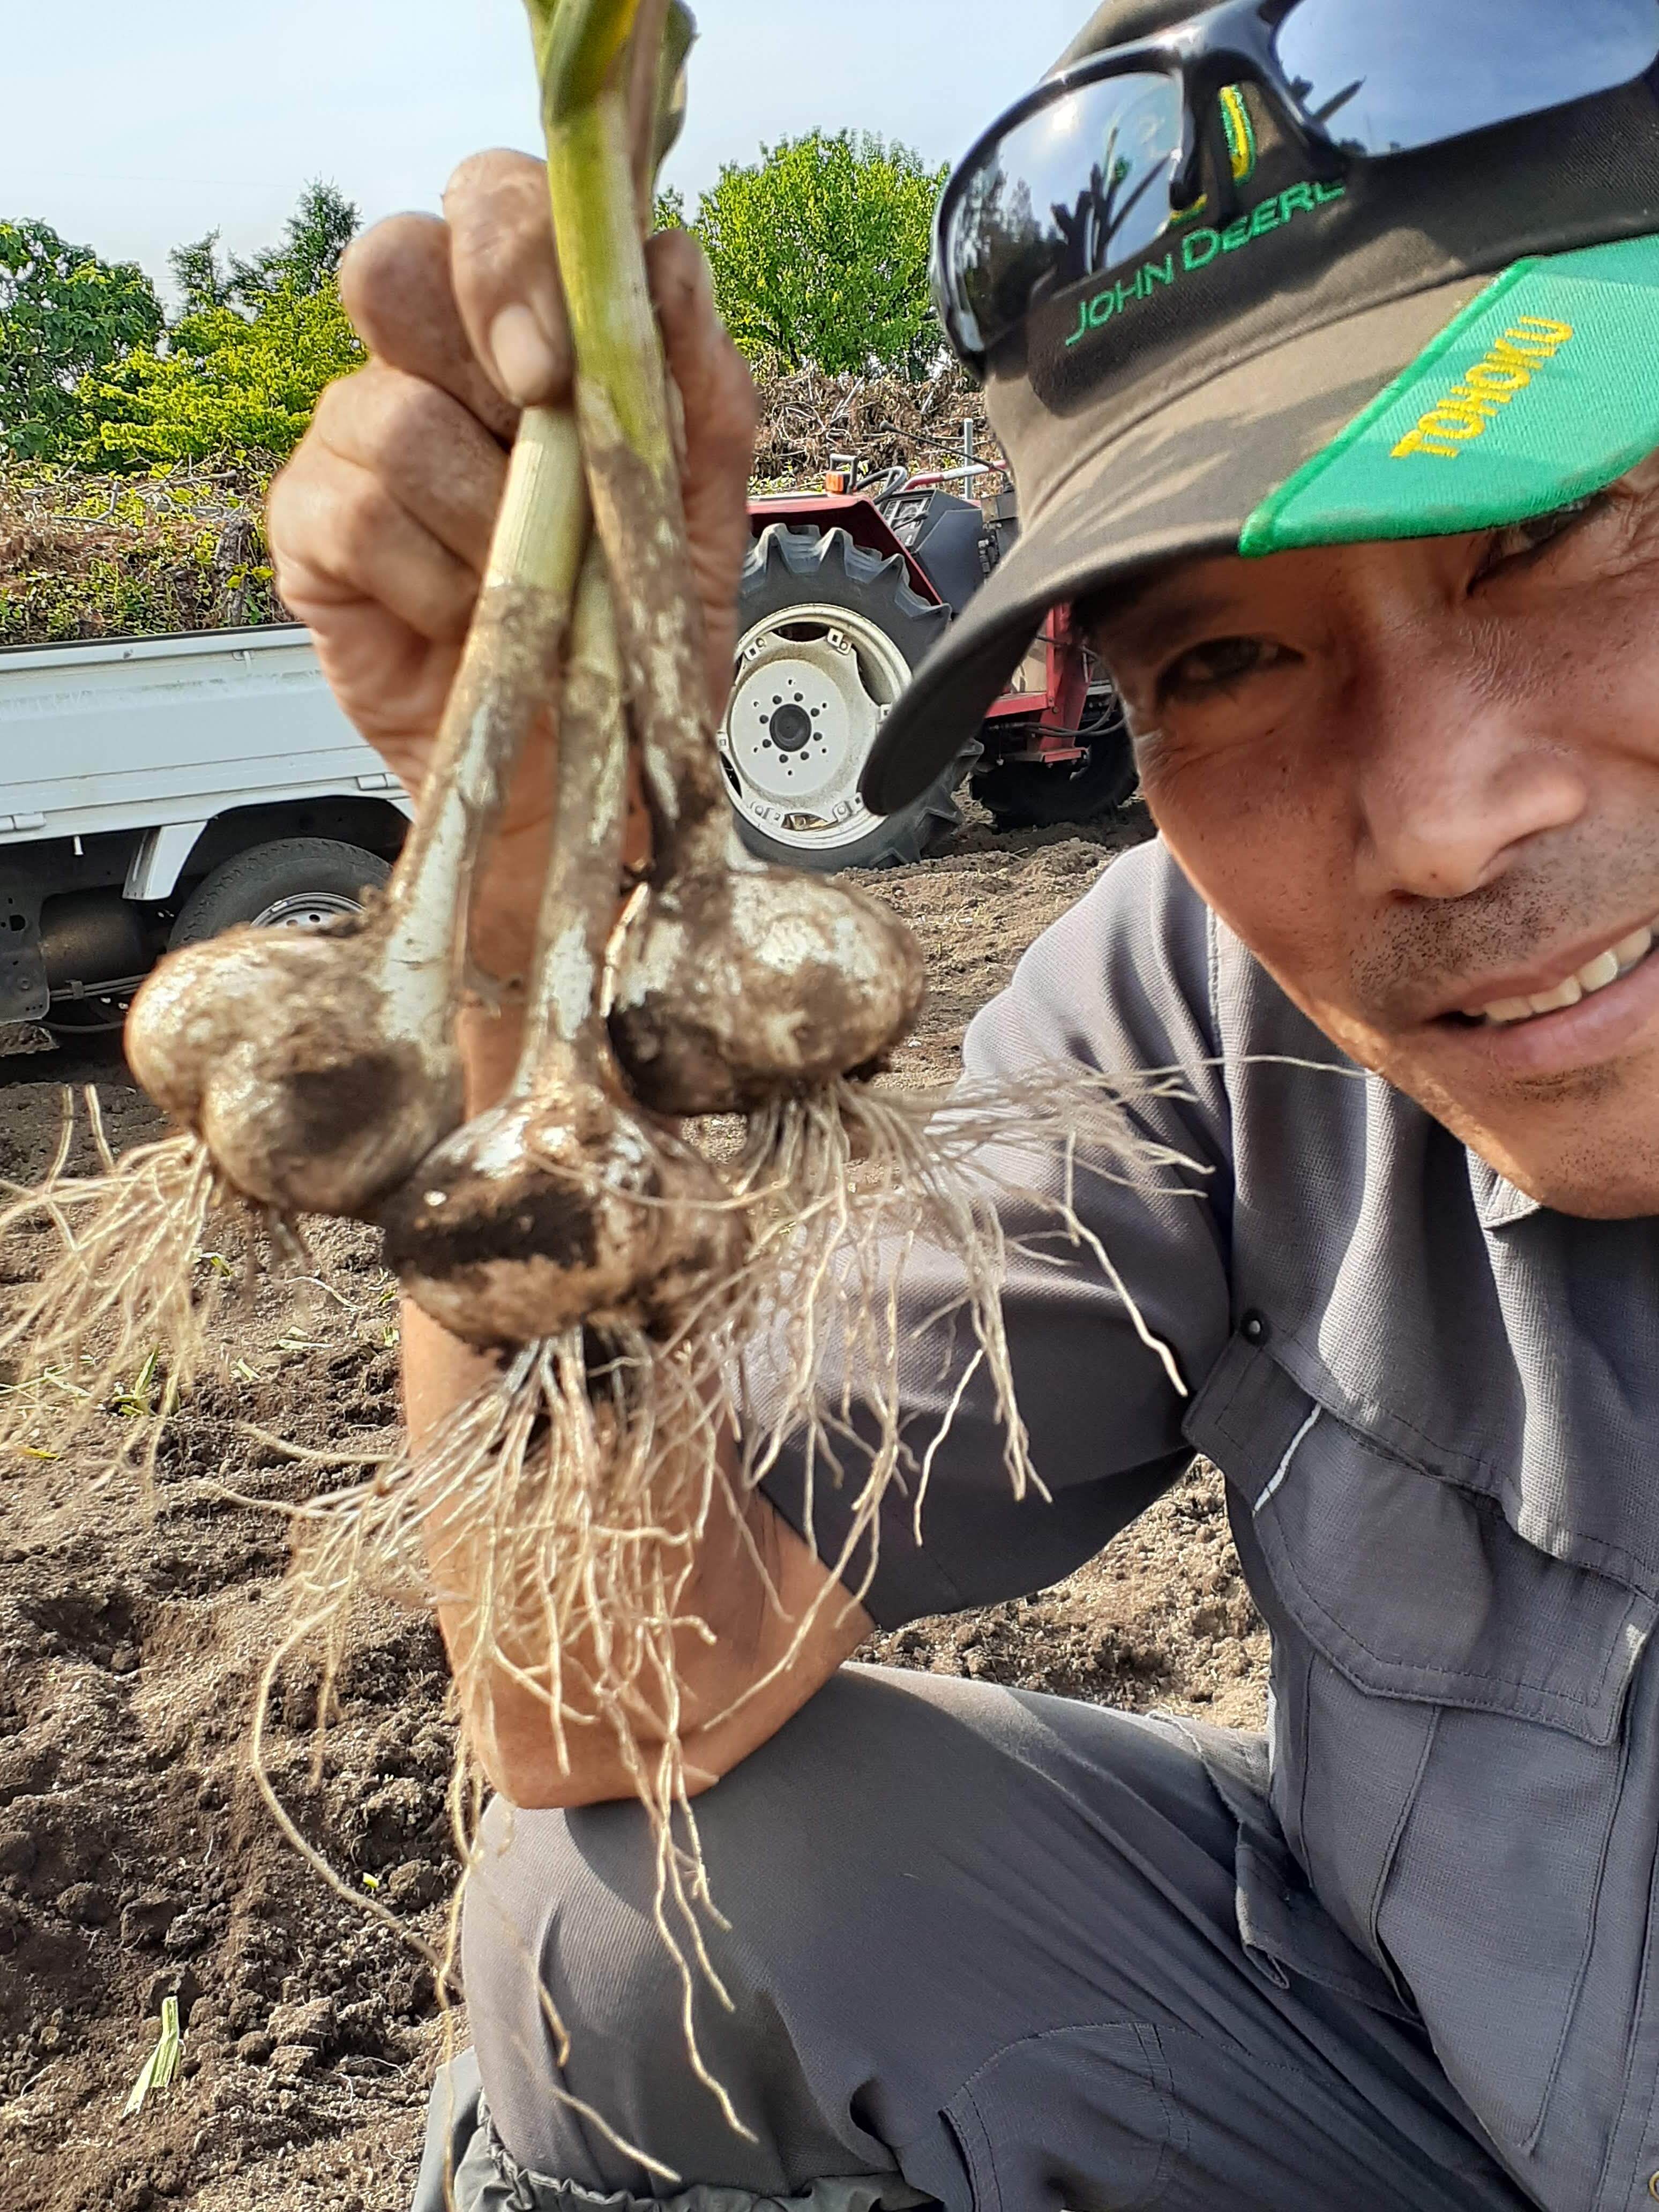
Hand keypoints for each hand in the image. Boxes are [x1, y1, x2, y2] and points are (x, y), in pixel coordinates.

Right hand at [267, 150, 757, 934]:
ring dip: (482, 513)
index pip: (488, 205)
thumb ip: (698, 395)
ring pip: (388, 414)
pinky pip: (354, 515)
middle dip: (468, 334)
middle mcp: (429, 371)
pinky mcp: (314, 534)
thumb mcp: (700, 521)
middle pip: (390, 263)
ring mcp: (357, 447)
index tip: (554, 359)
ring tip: (529, 586)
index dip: (508, 251)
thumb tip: (671, 263)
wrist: (584, 779)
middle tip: (531, 426)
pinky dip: (432, 580)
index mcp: (526, 338)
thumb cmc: (635, 643)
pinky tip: (470, 623)